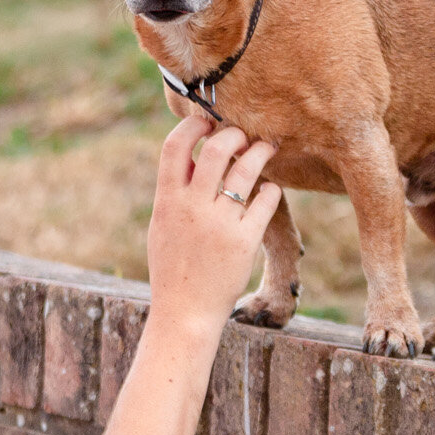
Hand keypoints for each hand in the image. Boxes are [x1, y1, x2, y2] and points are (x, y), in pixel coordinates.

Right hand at [147, 115, 279, 335]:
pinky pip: (266, 201)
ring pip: (246, 169)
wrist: (184, 312)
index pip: (174, 146)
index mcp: (167, 201)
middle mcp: (193, 208)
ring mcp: (220, 223)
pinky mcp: (245, 240)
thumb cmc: (172, 266)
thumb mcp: (163, 225)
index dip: (192, 126)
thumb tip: (193, 155)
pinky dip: (271, 189)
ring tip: (266, 149)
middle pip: (216, 149)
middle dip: (234, 134)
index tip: (206, 122)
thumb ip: (175, 191)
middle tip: (243, 136)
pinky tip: (270, 189)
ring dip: (260, 152)